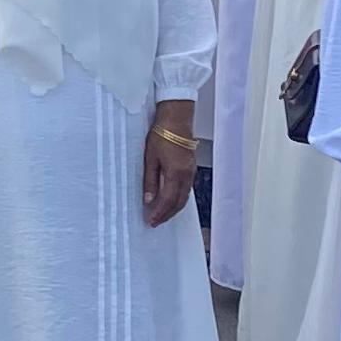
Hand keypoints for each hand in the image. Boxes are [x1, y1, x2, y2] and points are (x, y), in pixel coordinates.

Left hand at [140, 97, 197, 226]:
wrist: (176, 119)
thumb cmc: (161, 134)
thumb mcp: (150, 158)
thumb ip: (150, 181)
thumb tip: (148, 200)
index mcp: (175, 173)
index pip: (167, 200)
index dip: (159, 213)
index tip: (150, 221)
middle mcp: (186, 175)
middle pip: (178, 203)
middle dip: (167, 215)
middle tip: (155, 222)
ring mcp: (191, 172)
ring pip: (184, 197)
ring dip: (173, 209)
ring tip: (162, 215)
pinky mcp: (191, 168)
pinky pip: (186, 189)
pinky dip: (178, 199)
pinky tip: (171, 200)